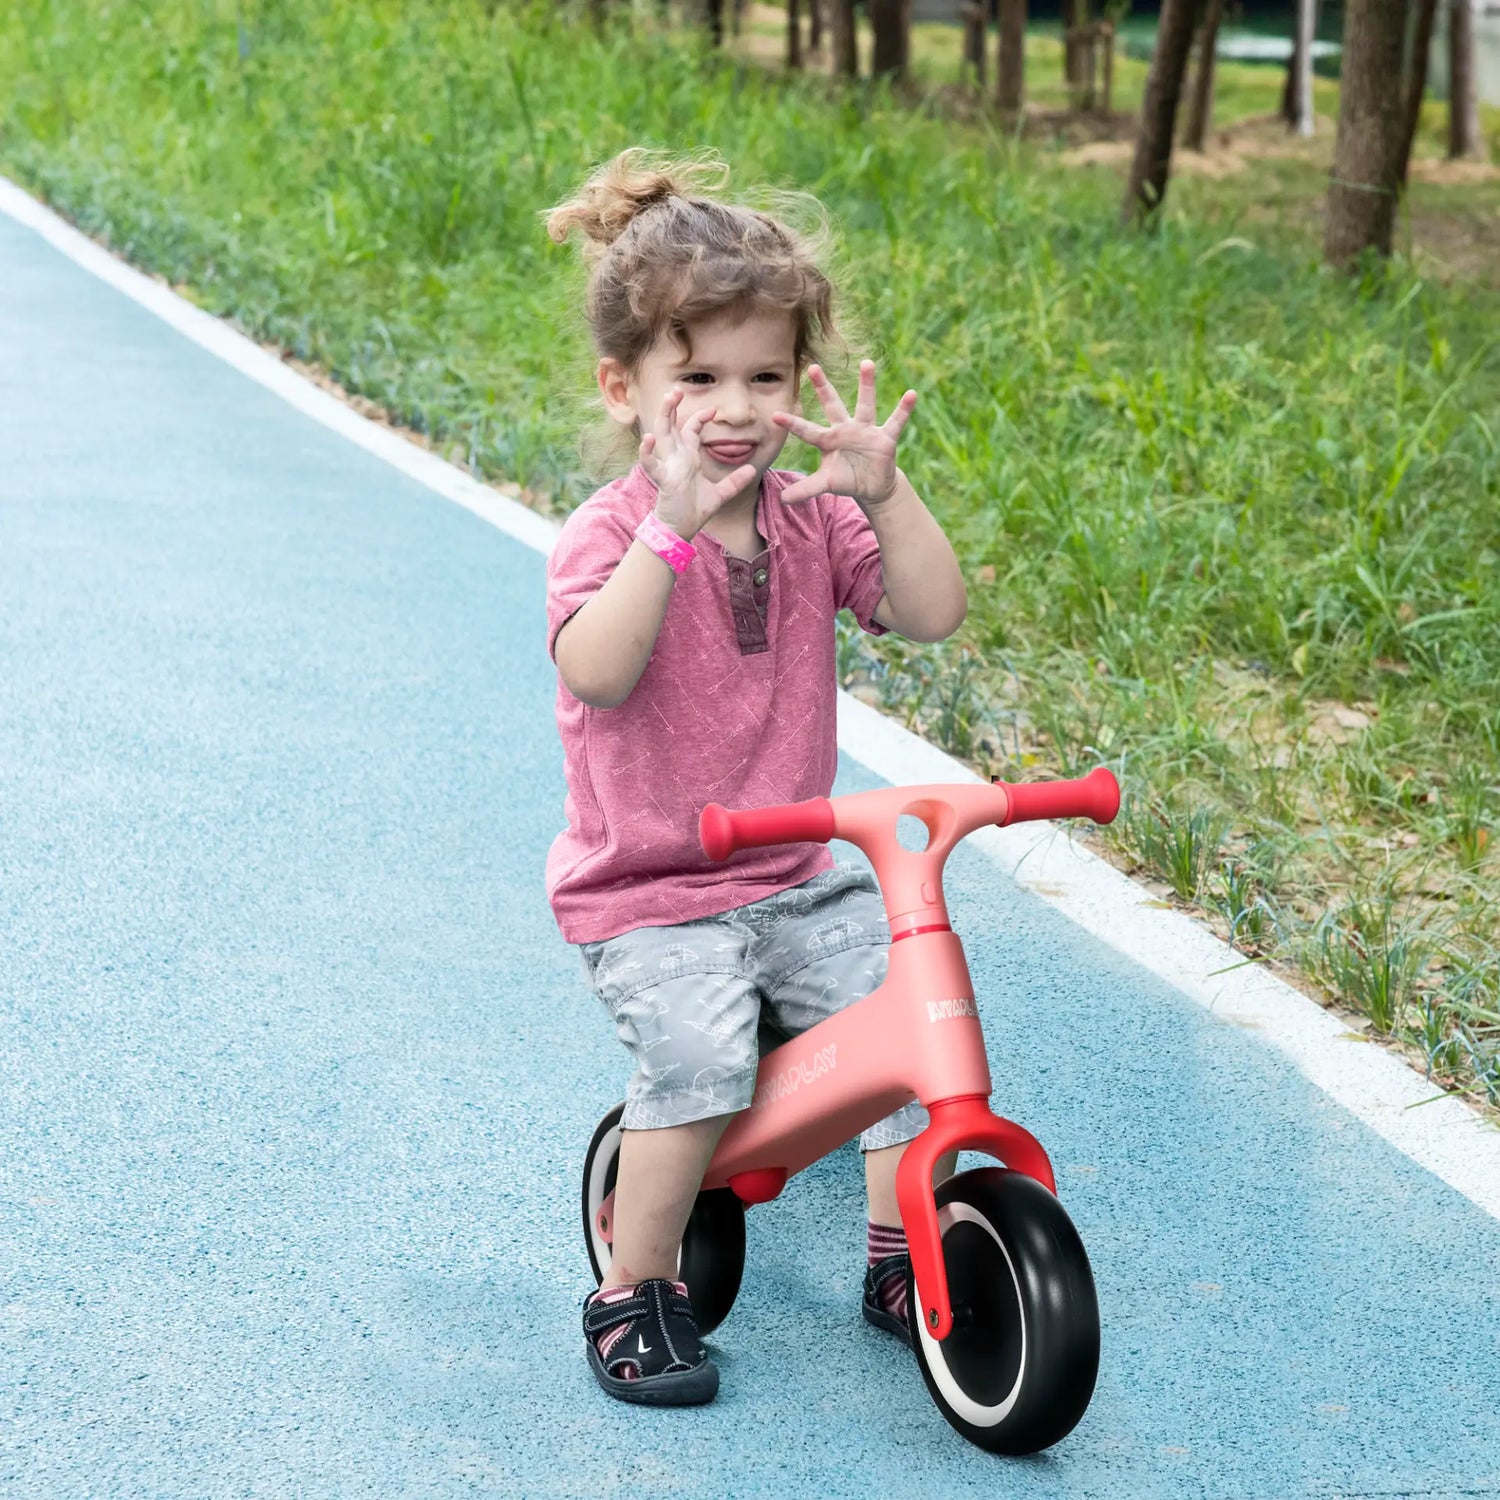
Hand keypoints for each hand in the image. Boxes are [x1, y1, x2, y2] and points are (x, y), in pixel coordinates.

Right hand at [639, 387, 758, 540]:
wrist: (682, 529)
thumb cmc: (695, 510)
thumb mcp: (721, 494)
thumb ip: (735, 481)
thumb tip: (751, 469)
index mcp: (687, 458)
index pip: (690, 430)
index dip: (699, 417)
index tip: (713, 410)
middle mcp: (676, 458)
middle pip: (670, 425)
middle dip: (672, 407)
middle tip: (677, 389)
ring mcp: (668, 466)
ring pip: (660, 435)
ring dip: (663, 417)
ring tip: (667, 400)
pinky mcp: (664, 480)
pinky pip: (652, 464)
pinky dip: (647, 452)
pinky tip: (647, 439)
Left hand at [771, 361, 916, 506]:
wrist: (872, 487)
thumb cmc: (846, 479)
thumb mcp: (826, 484)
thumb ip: (806, 489)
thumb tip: (782, 500)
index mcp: (828, 440)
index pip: (807, 431)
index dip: (792, 424)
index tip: (775, 416)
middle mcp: (845, 429)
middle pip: (832, 405)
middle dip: (823, 387)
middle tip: (812, 367)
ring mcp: (866, 431)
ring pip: (865, 404)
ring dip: (866, 384)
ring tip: (867, 363)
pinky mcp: (885, 438)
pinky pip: (896, 421)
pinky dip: (904, 409)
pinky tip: (911, 395)